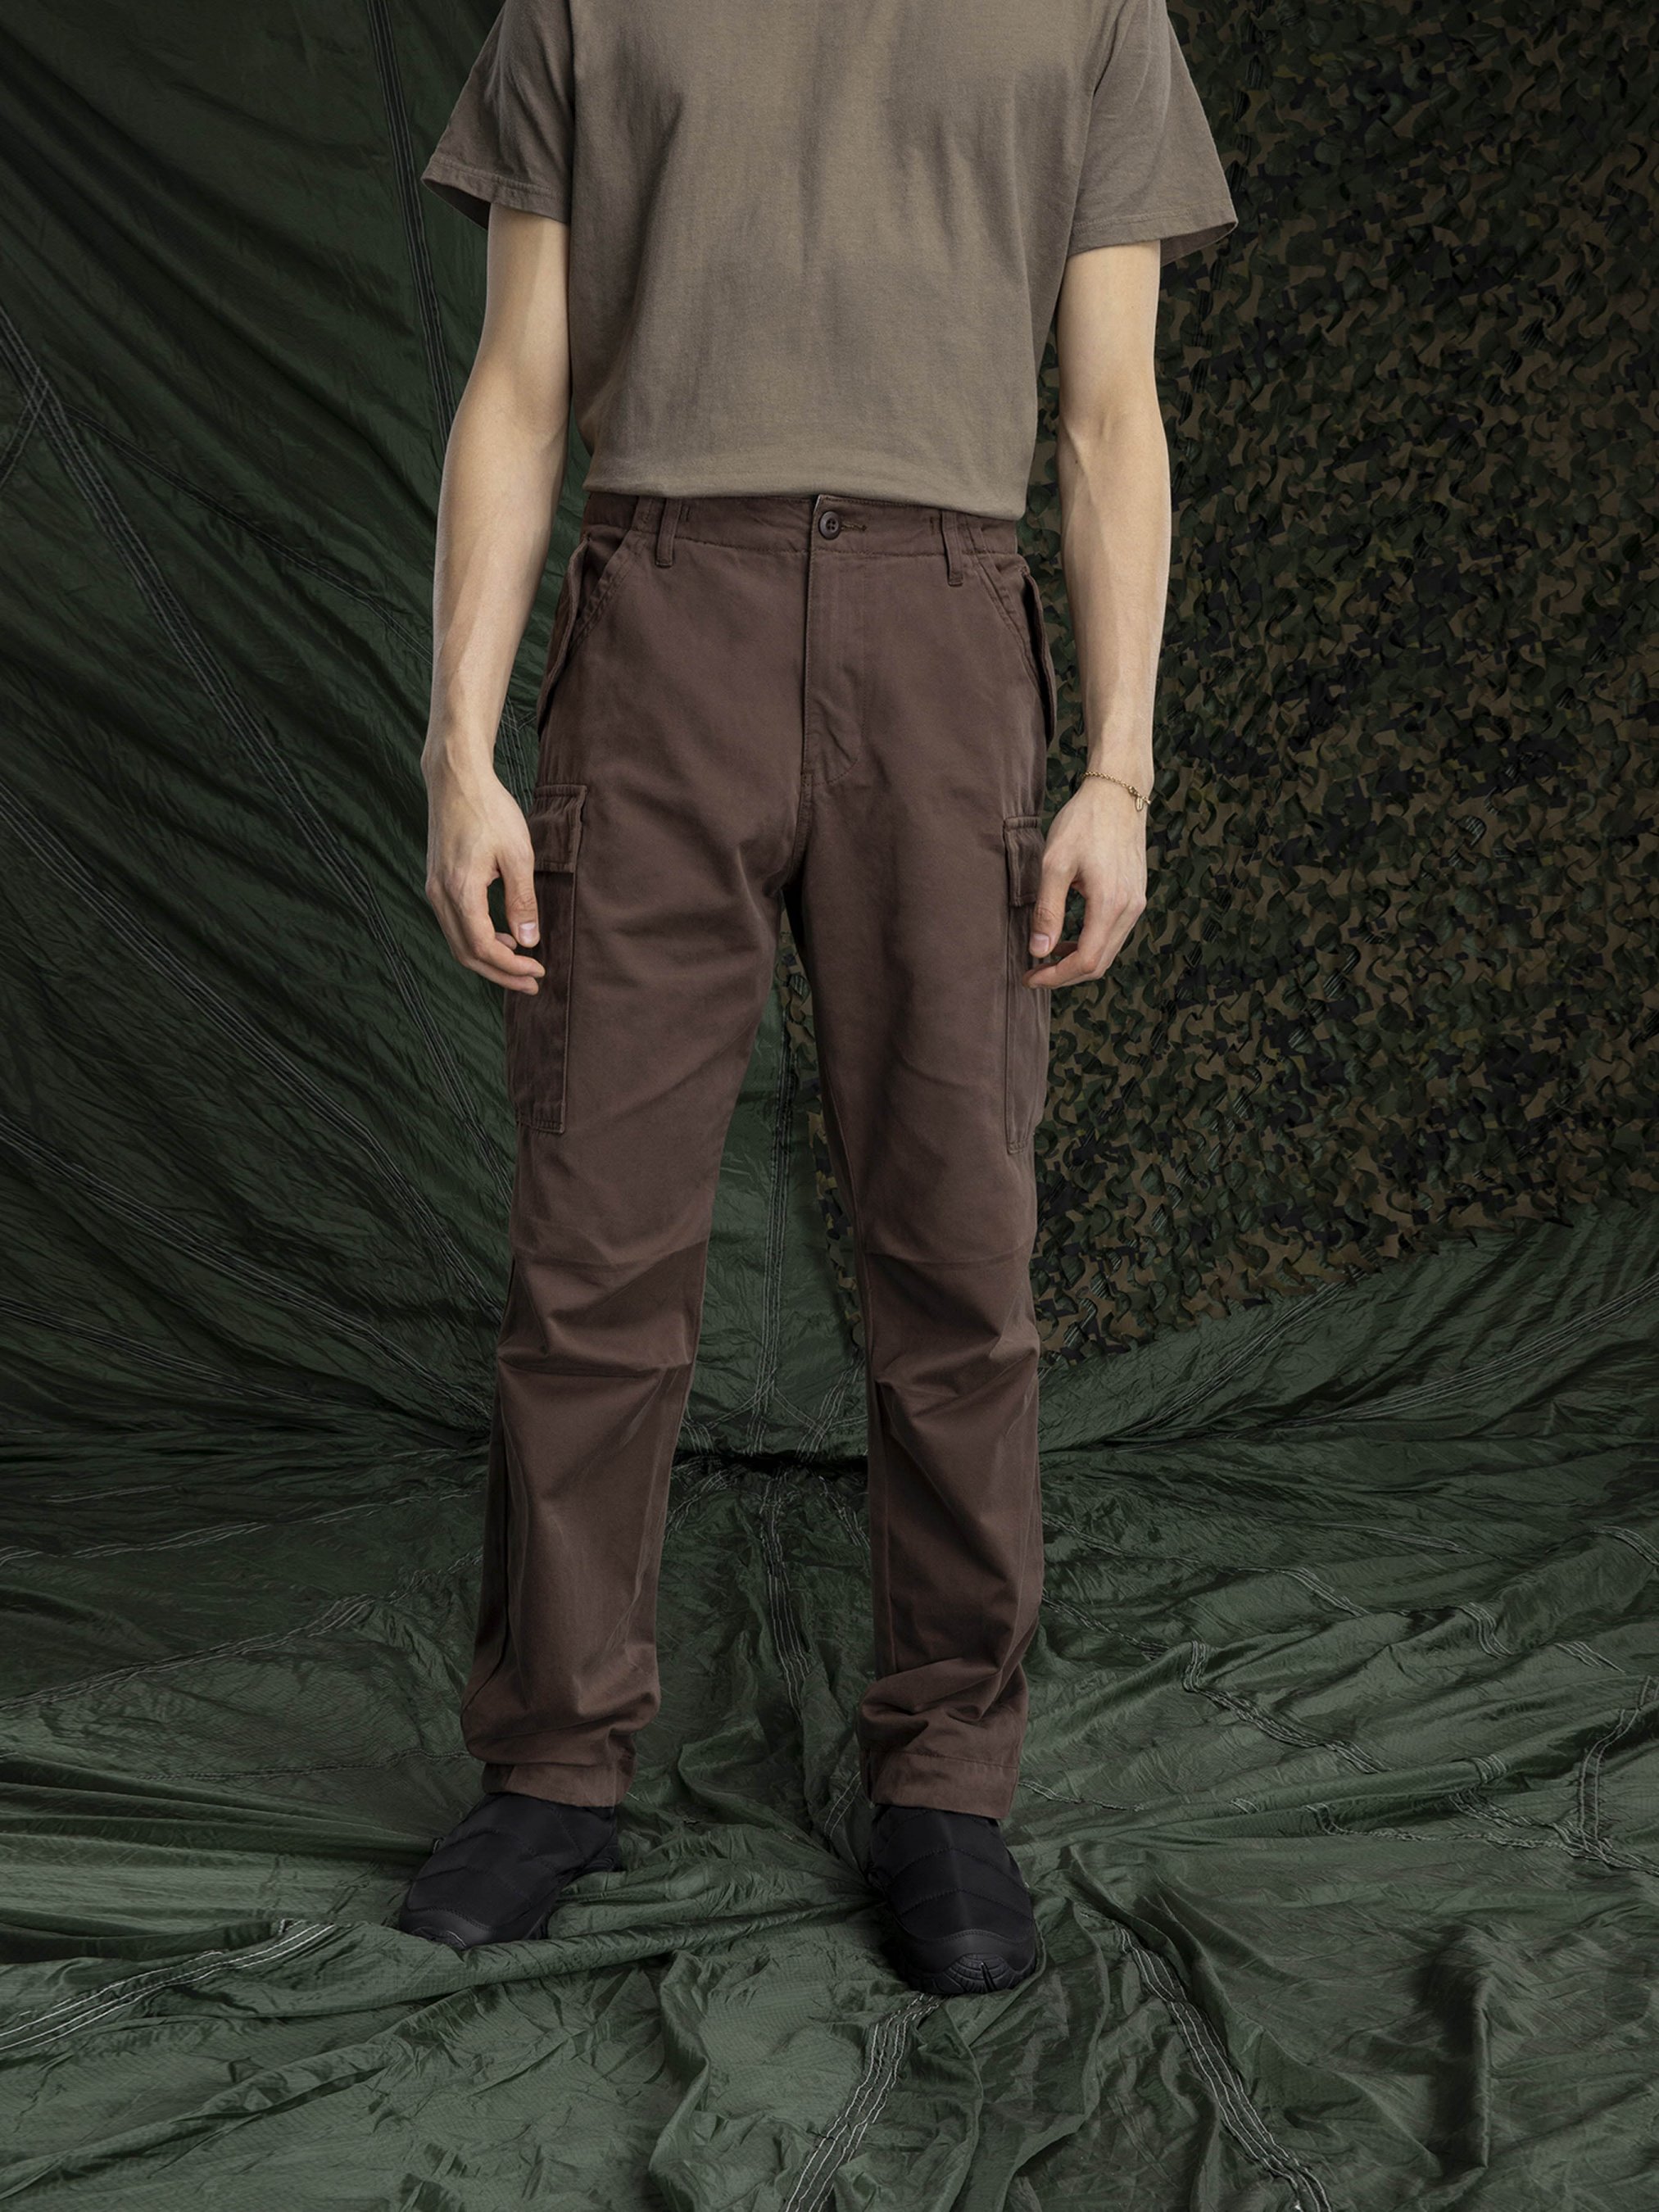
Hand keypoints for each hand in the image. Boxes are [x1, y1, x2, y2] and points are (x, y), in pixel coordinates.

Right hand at [423, 759, 545, 994]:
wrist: (456, 779)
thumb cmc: (490, 810)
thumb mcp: (518, 854)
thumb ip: (522, 901)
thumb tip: (528, 942)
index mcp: (460, 891)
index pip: (483, 948)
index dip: (511, 967)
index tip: (538, 970)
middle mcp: (440, 895)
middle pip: (466, 954)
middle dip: (500, 974)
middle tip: (531, 983)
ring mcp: (434, 889)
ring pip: (457, 942)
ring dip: (488, 958)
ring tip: (520, 963)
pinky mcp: (436, 882)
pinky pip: (454, 924)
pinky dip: (477, 938)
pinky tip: (502, 935)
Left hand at [1023, 777, 1148, 987]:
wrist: (1117, 792)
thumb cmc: (1083, 822)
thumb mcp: (1054, 864)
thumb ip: (1047, 911)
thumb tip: (1038, 951)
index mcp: (1110, 903)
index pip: (1086, 961)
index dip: (1055, 977)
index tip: (1029, 977)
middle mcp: (1130, 909)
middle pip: (1099, 964)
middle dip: (1064, 975)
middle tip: (1033, 974)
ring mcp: (1137, 903)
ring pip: (1108, 951)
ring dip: (1077, 961)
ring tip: (1046, 957)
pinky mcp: (1136, 896)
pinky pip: (1113, 935)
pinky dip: (1090, 945)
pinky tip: (1068, 937)